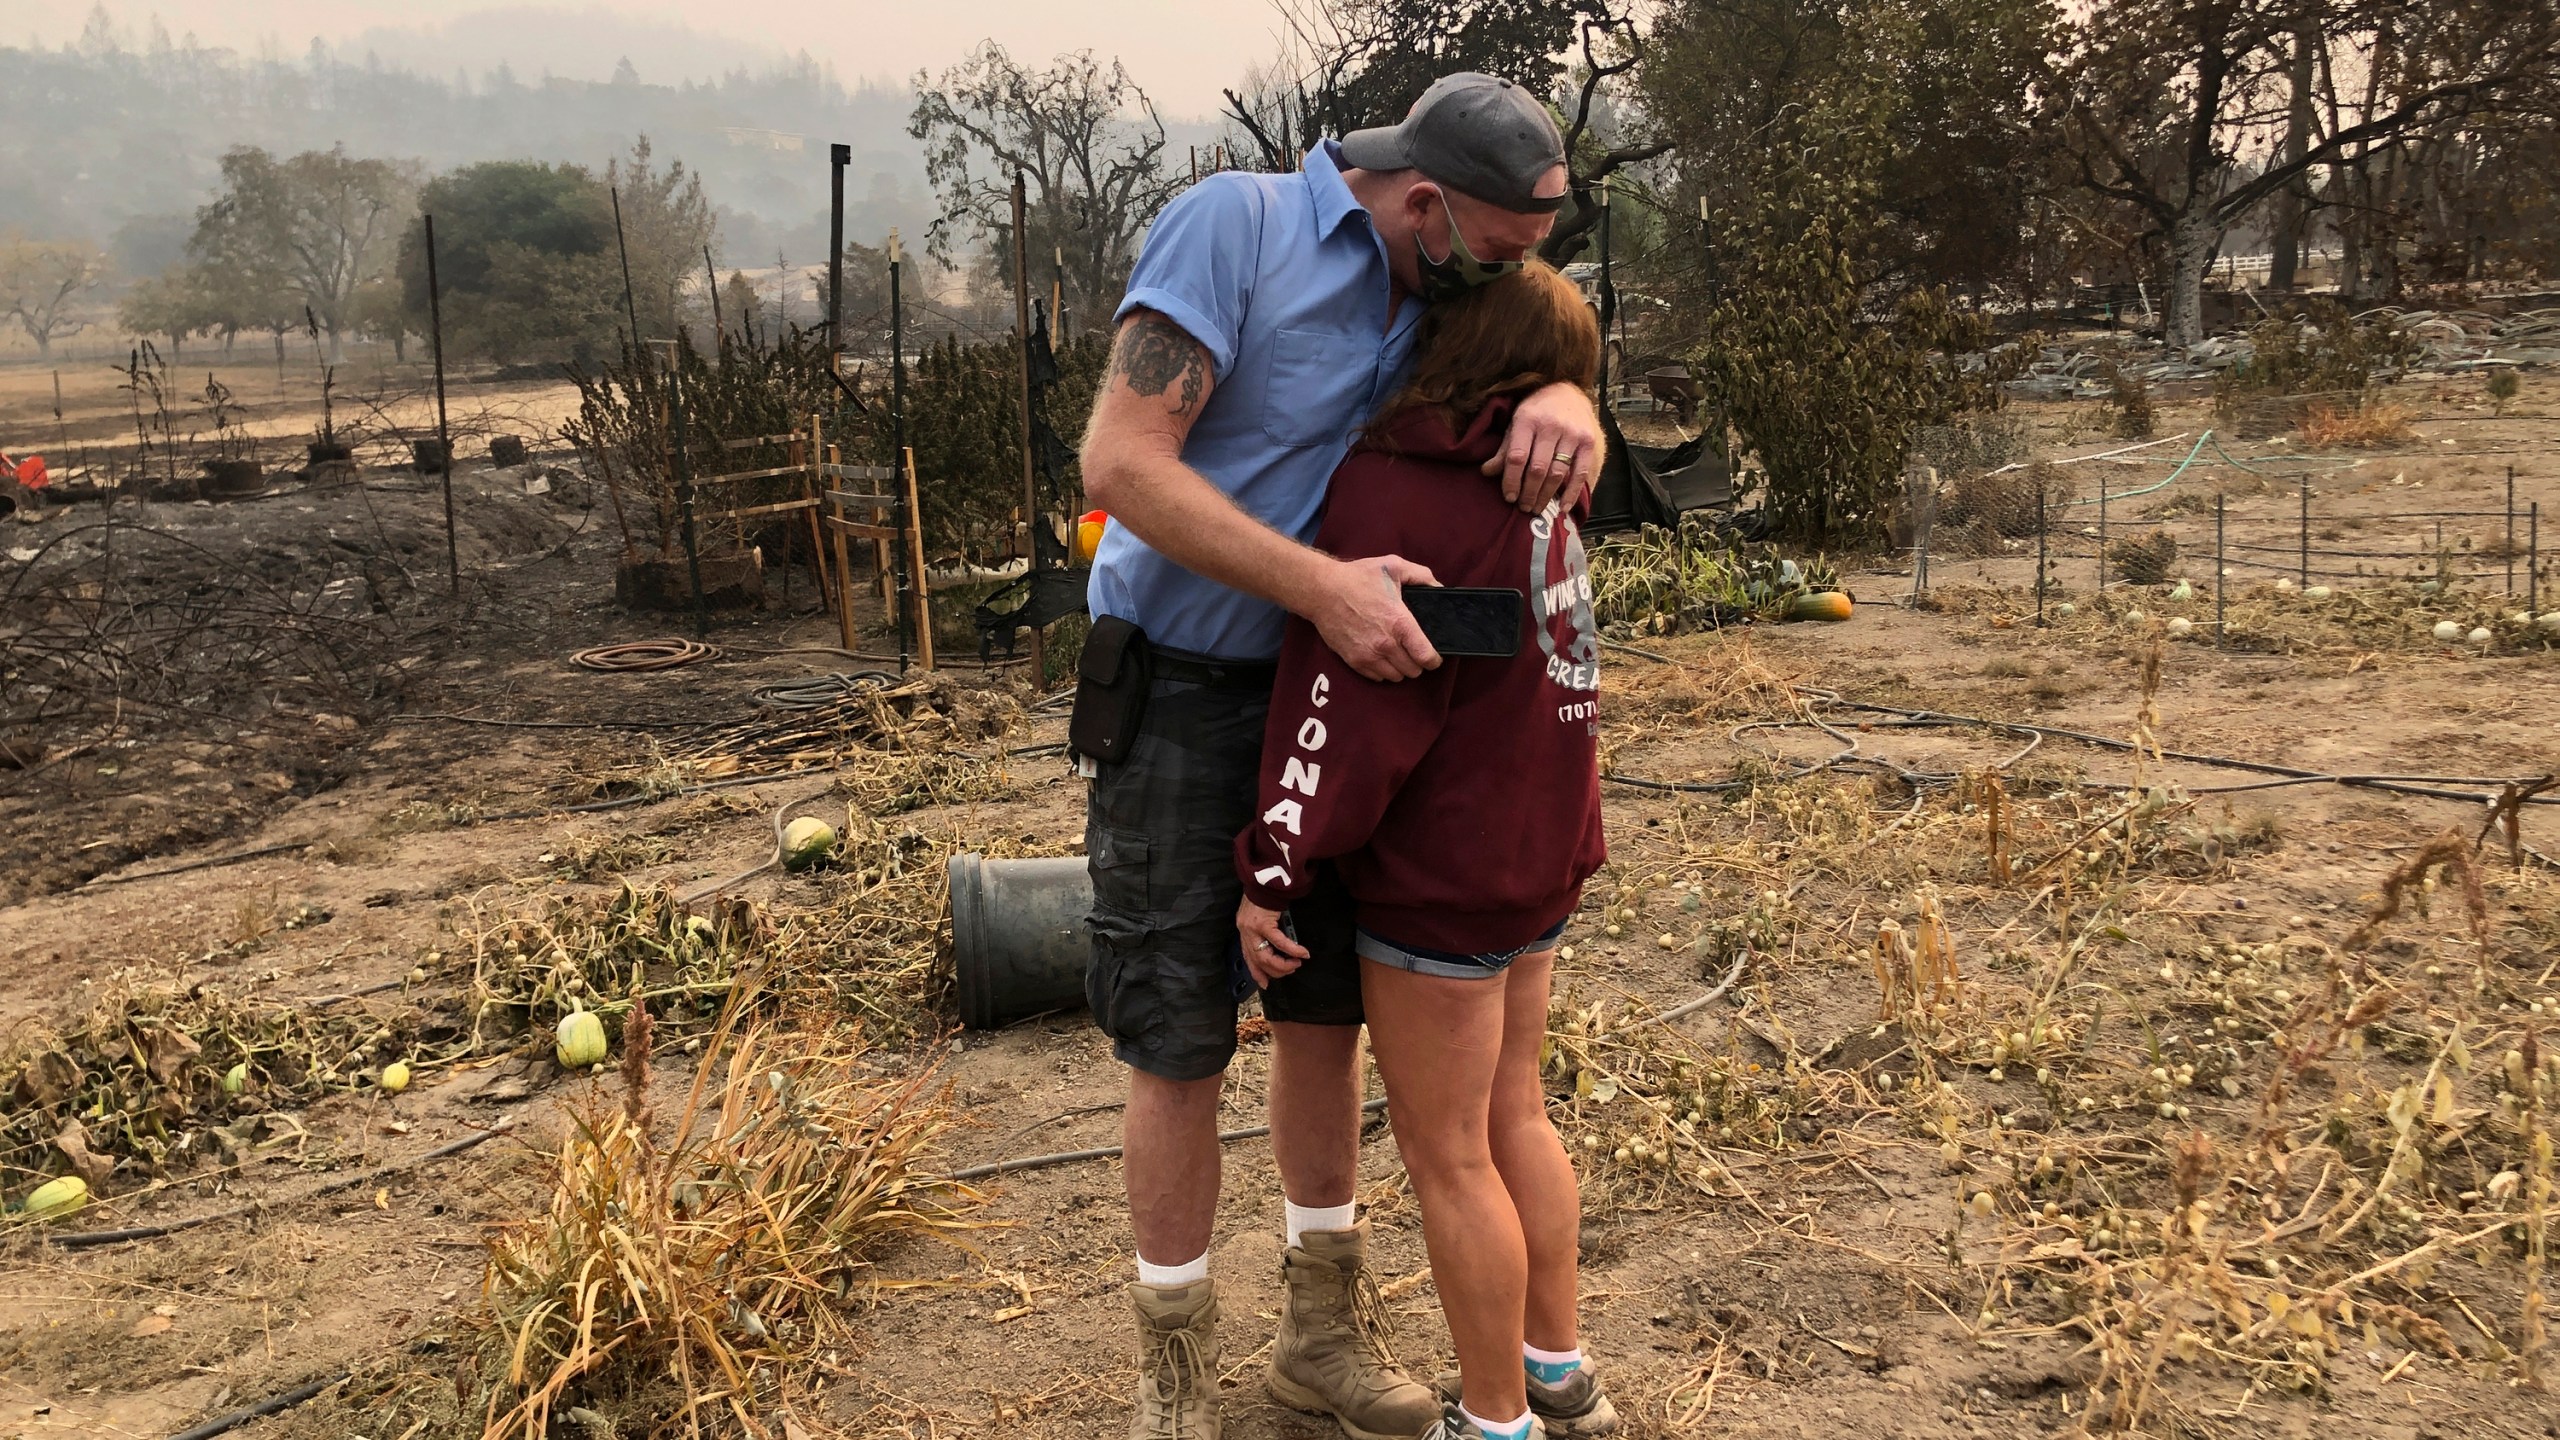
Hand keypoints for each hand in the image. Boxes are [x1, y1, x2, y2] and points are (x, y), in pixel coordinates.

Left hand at [1237, 898, 1308, 988]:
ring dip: (1284, 964)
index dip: (1257, 973)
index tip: (1266, 984)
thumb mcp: (1258, 917)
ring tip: (1297, 963)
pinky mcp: (1263, 924)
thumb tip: (1275, 947)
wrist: (1264, 880)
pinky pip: (1279, 942)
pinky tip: (1302, 953)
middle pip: (1258, 962)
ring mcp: (1252, 929)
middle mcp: (1245, 933)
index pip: (1248, 958)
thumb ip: (1262, 932)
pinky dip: (1292, 950)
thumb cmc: (1264, 896)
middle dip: (1276, 971)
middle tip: (1291, 969)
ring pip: (1266, 957)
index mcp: (1244, 932)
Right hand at [1310, 553, 1440, 681]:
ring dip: (1400, 668)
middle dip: (1417, 662)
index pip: (1426, 657)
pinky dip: (1383, 671)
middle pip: (1413, 671)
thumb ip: (1422, 576)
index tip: (1434, 655)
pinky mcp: (1354, 661)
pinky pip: (1377, 677)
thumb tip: (1438, 589)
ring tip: (1398, 654)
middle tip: (1414, 650)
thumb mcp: (1394, 566)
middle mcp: (1386, 645)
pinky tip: (1382, 657)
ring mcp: (1369, 655)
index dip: (1435, 659)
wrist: (1322, 590)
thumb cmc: (1358, 578)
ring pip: (1396, 677)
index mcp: (1400, 624)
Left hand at [1486, 381, 1601, 513]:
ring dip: (1546, 496)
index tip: (1509, 497)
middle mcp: (1551, 426)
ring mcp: (1572, 433)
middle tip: (1523, 508)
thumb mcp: (1516, 424)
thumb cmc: (1536, 412)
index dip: (1511, 481)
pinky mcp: (1588, 441)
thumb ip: (1504, 449)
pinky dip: (1571, 493)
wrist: (1568, 392)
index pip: (1516, 457)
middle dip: (1529, 493)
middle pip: (1537, 469)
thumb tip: (1486, 472)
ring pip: (1557, 473)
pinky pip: (1579, 473)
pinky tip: (1562, 507)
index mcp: (1527, 420)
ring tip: (1537, 508)